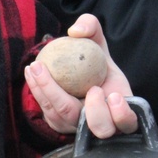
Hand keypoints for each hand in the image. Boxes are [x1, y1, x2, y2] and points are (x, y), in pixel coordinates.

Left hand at [24, 13, 137, 137]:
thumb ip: (92, 28)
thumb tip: (76, 31)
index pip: (126, 122)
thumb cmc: (96, 59)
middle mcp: (101, 126)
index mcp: (122, 111)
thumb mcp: (97, 41)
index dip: (122, 114)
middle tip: (90, 87)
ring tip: (37, 66)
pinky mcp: (59, 126)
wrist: (80, 75)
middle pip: (98, 127)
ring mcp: (78, 129)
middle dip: (91, 109)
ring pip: (65, 118)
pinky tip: (31, 70)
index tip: (113, 95)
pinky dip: (39, 90)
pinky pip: (49, 111)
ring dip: (50, 92)